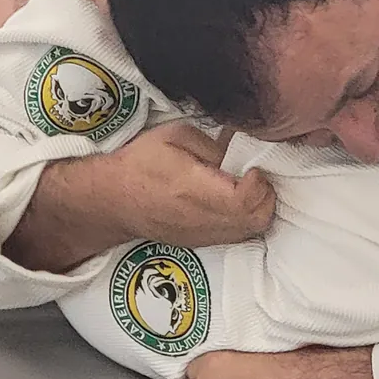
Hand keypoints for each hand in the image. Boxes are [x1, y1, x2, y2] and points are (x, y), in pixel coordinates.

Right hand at [115, 122, 274, 247]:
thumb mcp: (174, 136)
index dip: (259, 184)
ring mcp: (202, 235)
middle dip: (267, 197)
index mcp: (193, 189)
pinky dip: (246, 220)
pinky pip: (237, 236)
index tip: (253, 168)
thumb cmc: (140, 162)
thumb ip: (212, 144)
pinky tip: (235, 202)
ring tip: (247, 188)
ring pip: (251, 231)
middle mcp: (201, 218)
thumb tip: (239, 149)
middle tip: (256, 177)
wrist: (112, 199)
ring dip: (259, 209)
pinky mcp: (200, 243)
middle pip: (256, 220)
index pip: (243, 200)